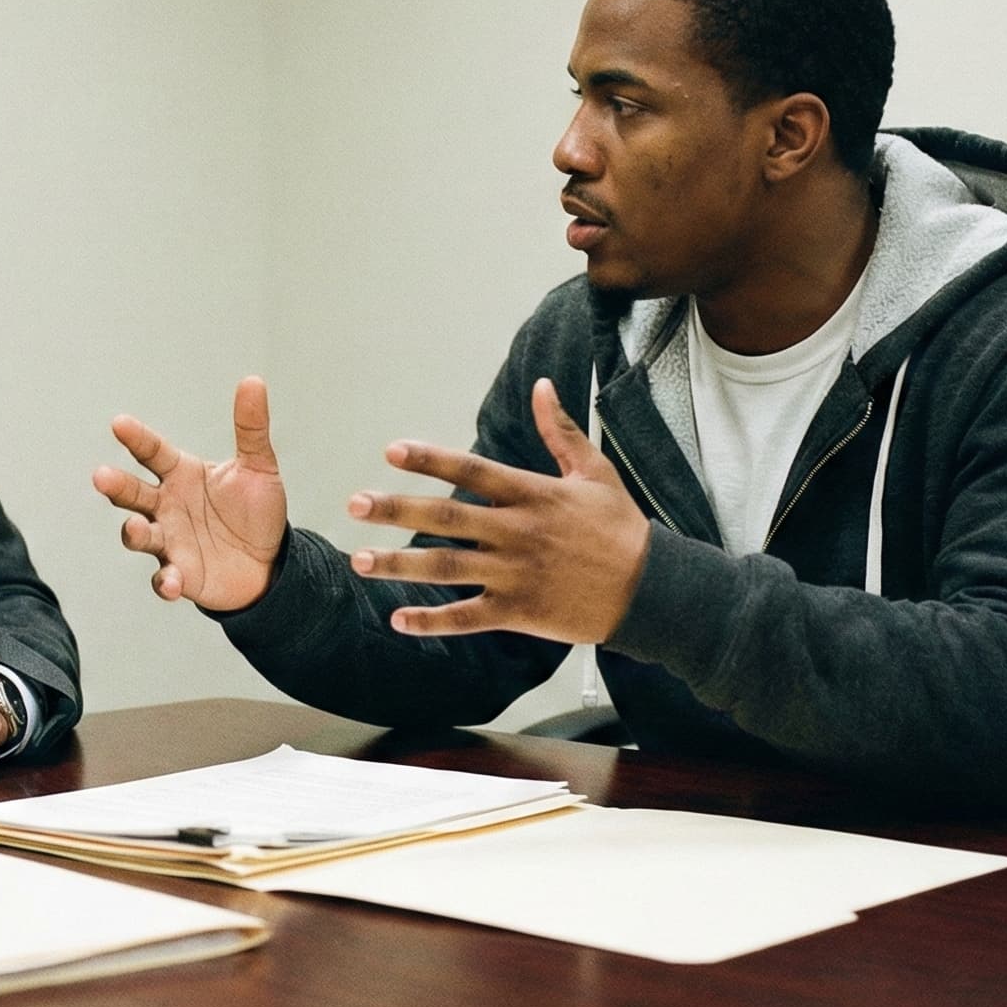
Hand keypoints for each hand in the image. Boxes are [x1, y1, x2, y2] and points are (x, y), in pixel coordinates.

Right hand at [93, 377, 287, 611]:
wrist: (269, 564)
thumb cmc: (256, 512)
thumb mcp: (259, 467)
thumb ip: (251, 428)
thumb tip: (253, 380)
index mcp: (181, 475)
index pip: (152, 452)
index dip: (136, 438)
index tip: (119, 423)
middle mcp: (166, 506)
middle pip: (133, 493)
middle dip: (116, 486)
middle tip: (102, 477)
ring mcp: (168, 541)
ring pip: (139, 535)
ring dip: (134, 532)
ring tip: (136, 527)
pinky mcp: (179, 575)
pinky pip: (163, 579)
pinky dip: (164, 581)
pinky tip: (172, 581)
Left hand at [343, 379, 650, 643]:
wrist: (653, 590)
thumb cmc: (620, 527)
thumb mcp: (595, 471)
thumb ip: (560, 431)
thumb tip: (541, 386)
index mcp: (533, 494)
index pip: (472, 470)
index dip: (431, 460)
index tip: (391, 450)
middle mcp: (518, 533)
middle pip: (447, 519)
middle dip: (396, 510)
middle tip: (353, 503)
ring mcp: (516, 575)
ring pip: (447, 569)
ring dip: (399, 566)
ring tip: (358, 561)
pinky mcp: (520, 613)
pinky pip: (468, 618)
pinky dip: (432, 621)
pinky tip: (397, 619)